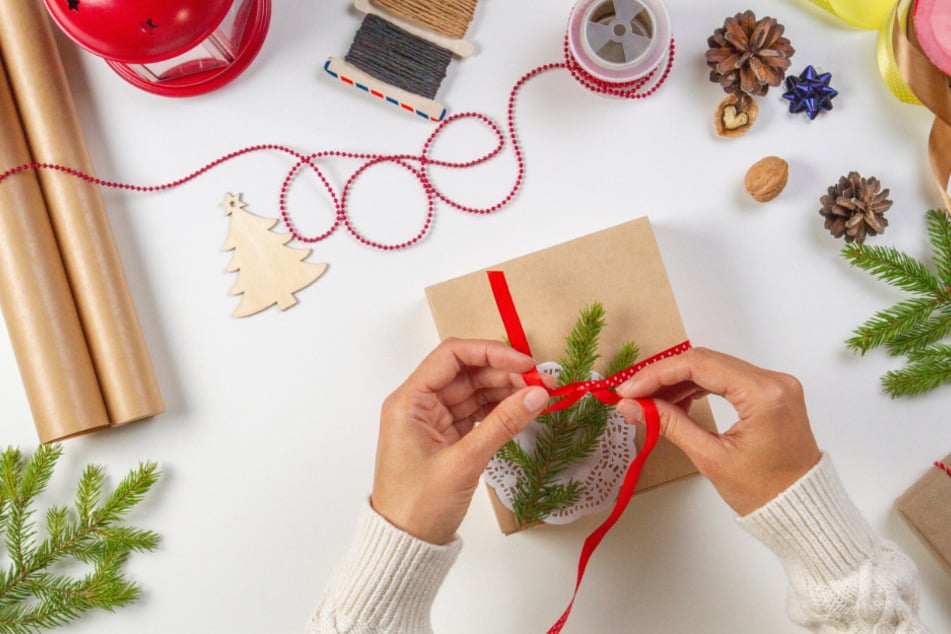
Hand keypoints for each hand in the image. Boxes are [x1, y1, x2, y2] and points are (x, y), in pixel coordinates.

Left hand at [371, 338, 550, 543]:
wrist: (403, 545)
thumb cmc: (418, 506)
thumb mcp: (464, 462)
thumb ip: (502, 424)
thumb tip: (537, 394)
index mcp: (410, 401)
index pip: (452, 356)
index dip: (491, 352)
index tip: (525, 363)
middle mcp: (419, 404)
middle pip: (466, 371)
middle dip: (504, 372)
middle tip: (542, 384)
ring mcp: (433, 421)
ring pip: (474, 391)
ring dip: (505, 390)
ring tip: (538, 396)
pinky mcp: (446, 437)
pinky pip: (476, 412)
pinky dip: (499, 410)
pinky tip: (522, 409)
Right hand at [615, 348, 819, 515]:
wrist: (802, 509)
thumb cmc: (764, 492)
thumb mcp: (710, 458)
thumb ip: (670, 424)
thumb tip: (632, 406)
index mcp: (763, 394)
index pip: (698, 365)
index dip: (656, 374)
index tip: (628, 390)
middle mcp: (773, 380)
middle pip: (705, 361)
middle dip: (663, 376)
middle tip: (632, 395)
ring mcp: (775, 383)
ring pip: (714, 367)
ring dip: (678, 381)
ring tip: (649, 402)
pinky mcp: (771, 392)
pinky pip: (727, 378)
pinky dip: (698, 386)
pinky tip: (676, 401)